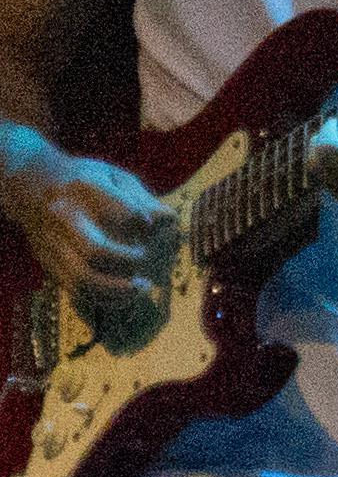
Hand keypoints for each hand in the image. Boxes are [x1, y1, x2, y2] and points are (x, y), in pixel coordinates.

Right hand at [6, 148, 179, 309]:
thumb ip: (143, 200)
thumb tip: (166, 223)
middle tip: (150, 263)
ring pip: (82, 278)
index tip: (158, 227)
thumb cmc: (88, 181)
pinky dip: (103, 298)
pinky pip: (74, 288)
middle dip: (130, 264)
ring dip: (117, 290)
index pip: (122, 215)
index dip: (147, 226)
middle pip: (96, 251)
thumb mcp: (117, 178)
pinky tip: (124, 294)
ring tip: (142, 288)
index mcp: (85, 188)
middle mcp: (64, 215)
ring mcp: (51, 241)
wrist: (32, 185)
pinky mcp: (47, 261)